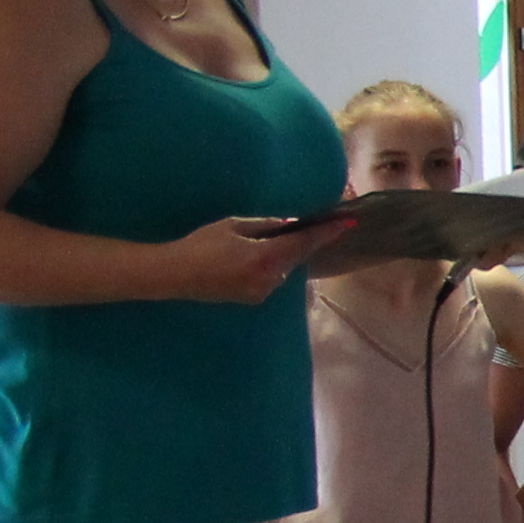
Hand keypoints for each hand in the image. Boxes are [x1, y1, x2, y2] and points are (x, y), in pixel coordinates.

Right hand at [166, 213, 341, 303]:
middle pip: (297, 256)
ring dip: (280, 255)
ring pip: (284, 268)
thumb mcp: (233, 226)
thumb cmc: (201, 245)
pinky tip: (247, 260)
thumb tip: (290, 224)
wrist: (174, 275)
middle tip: (307, 226)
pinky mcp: (254, 298)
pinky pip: (271, 278)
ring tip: (254, 244)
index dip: (327, 232)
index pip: (305, 242)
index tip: (348, 224)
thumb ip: (266, 226)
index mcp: (268, 257)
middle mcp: (272, 278)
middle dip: (301, 242)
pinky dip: (268, 266)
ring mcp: (264, 291)